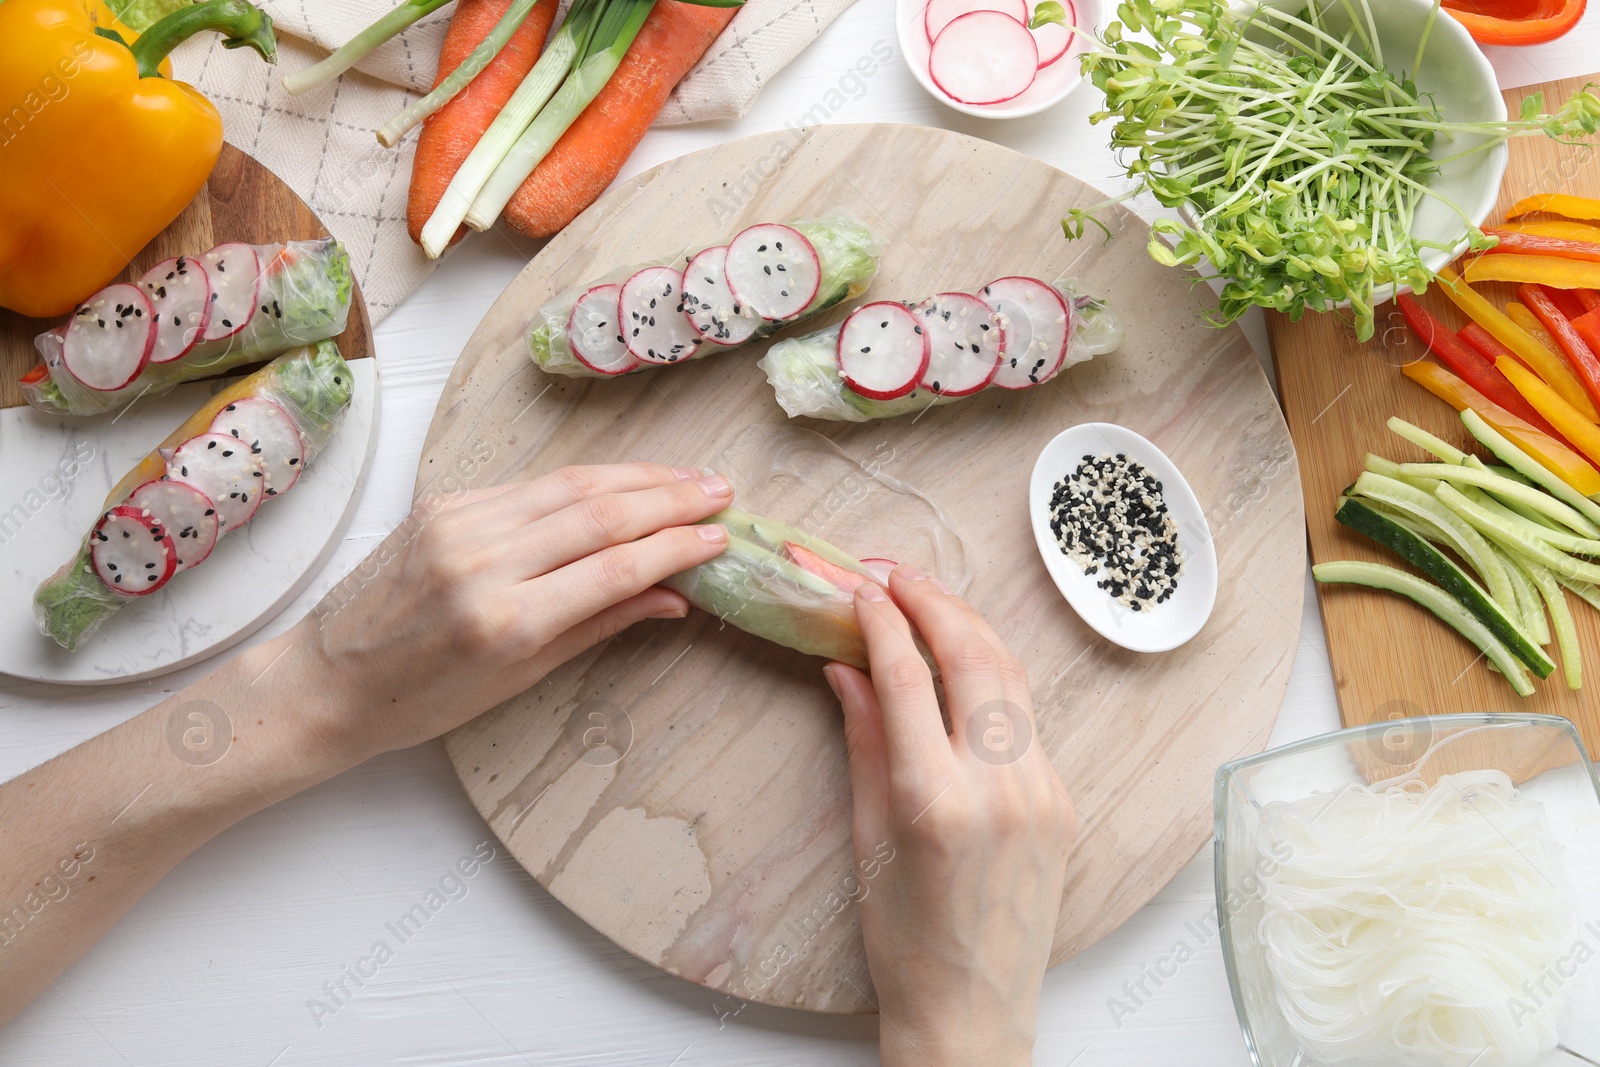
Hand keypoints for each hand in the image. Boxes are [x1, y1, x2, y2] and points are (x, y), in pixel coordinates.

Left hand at [275, 462, 732, 763]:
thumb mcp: (521, 677)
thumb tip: (674, 598)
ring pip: (569, 485)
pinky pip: (529, 486)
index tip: (721, 538)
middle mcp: (484, 562)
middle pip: (600, 512)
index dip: (678, 548)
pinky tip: (620, 481)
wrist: (327, 678)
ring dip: (636, 476)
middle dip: (671, 497)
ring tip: (686, 475)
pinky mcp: (444, 505)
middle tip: (721, 491)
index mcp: (506, 620)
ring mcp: (459, 525)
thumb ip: (600, 625)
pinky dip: (583, 482)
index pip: (616, 566)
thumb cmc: (421, 699)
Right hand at [824, 568, 1074, 1066]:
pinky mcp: (1062, 801)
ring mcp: (1042, 793)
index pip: (907, 678)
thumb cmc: (907, 942)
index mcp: (939, 803)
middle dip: (931, 600)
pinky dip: (992, 674)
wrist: (975, 1010)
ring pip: (1011, 676)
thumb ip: (863, 741)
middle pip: (973, 656)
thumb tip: (846, 667)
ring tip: (927, 596)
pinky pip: (1028, 717)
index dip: (879, 620)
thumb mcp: (868, 837)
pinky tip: (962, 658)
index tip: (857, 587)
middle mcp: (1002, 790)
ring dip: (969, 625)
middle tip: (892, 572)